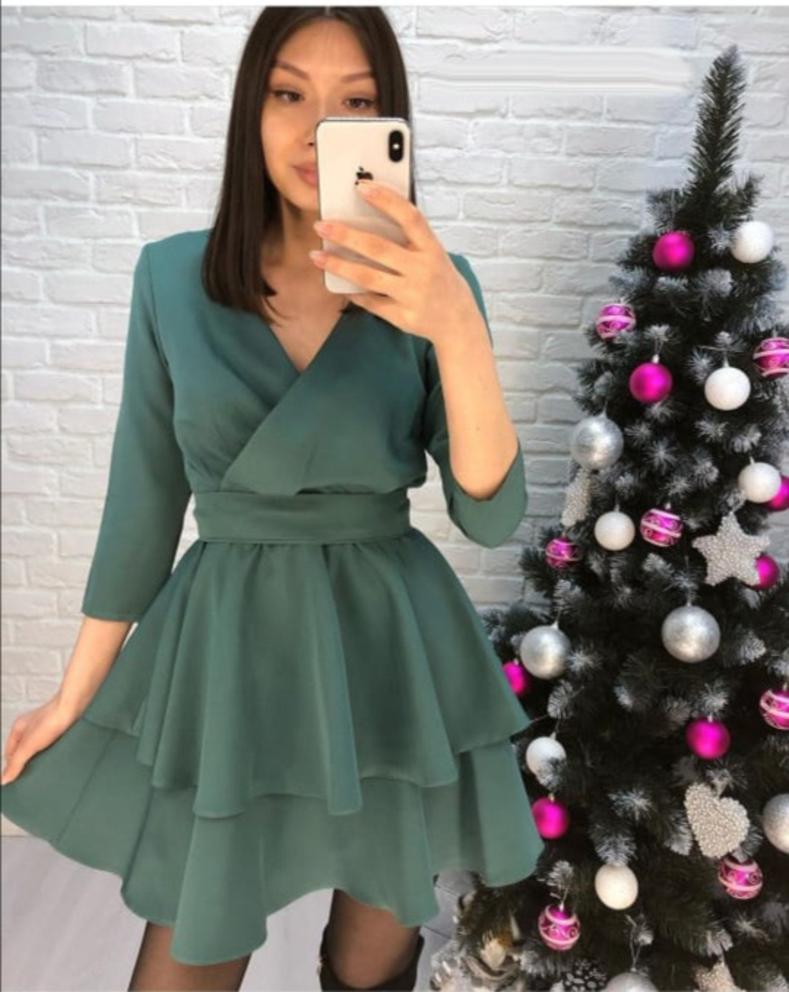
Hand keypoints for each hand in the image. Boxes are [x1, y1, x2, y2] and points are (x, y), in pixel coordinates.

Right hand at [1, 694, 79, 784]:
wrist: (74, 707)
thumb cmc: (51, 717)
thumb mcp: (29, 745)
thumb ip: (16, 763)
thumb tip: (4, 779)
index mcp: (18, 728)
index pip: (9, 753)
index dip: (12, 766)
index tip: (15, 778)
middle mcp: (31, 727)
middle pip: (24, 751)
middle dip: (27, 762)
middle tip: (31, 774)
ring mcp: (45, 728)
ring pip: (38, 749)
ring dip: (41, 757)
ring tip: (45, 766)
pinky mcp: (59, 730)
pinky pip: (52, 745)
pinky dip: (53, 752)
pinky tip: (57, 757)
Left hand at [310, 181, 479, 347]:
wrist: (458, 322)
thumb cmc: (440, 279)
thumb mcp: (433, 254)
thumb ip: (408, 239)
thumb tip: (368, 217)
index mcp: (432, 249)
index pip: (410, 218)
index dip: (386, 200)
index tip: (361, 186)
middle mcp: (423, 270)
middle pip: (379, 248)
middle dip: (347, 235)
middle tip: (322, 225)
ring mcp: (413, 295)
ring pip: (368, 277)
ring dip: (339, 265)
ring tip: (317, 256)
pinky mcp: (403, 317)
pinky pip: (371, 303)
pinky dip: (354, 293)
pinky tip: (339, 285)